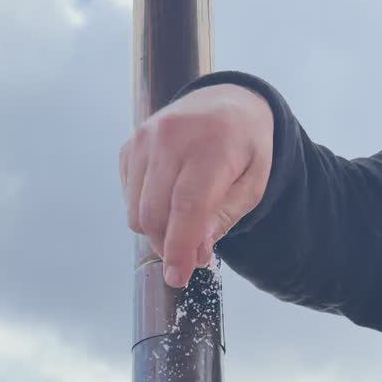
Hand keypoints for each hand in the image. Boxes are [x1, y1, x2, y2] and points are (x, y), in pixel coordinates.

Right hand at [119, 84, 273, 286]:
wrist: (227, 103)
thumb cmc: (244, 148)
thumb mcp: (252, 185)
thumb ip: (223, 219)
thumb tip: (194, 252)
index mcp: (212, 145)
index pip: (187, 206)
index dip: (179, 247)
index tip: (177, 277)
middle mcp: (172, 137)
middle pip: (154, 213)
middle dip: (168, 246)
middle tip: (189, 256)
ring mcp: (145, 139)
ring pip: (136, 210)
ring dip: (156, 231)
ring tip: (183, 224)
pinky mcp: (130, 146)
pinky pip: (129, 197)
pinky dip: (147, 210)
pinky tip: (169, 199)